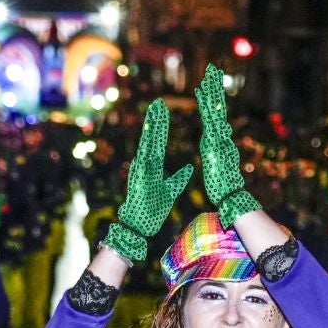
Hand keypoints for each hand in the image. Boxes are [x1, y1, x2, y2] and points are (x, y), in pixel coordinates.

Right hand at [107, 100, 193, 262]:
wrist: (141, 225)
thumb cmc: (154, 209)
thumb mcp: (171, 190)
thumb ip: (179, 178)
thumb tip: (189, 167)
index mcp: (153, 167)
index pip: (158, 142)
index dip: (161, 126)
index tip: (163, 110)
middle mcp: (145, 165)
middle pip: (151, 139)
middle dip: (155, 121)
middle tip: (158, 102)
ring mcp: (141, 171)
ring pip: (146, 145)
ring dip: (149, 129)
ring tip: (152, 113)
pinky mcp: (139, 179)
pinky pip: (142, 161)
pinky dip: (145, 148)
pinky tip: (148, 136)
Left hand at [194, 64, 260, 222]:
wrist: (230, 195)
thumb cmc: (222, 186)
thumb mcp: (218, 167)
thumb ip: (219, 155)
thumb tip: (221, 144)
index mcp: (216, 142)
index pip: (213, 118)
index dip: (209, 101)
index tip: (205, 86)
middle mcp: (219, 136)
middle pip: (217, 107)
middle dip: (214, 88)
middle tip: (212, 68)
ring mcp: (218, 137)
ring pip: (214, 108)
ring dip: (211, 90)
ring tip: (209, 72)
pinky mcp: (215, 141)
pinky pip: (209, 118)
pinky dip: (205, 103)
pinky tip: (200, 91)